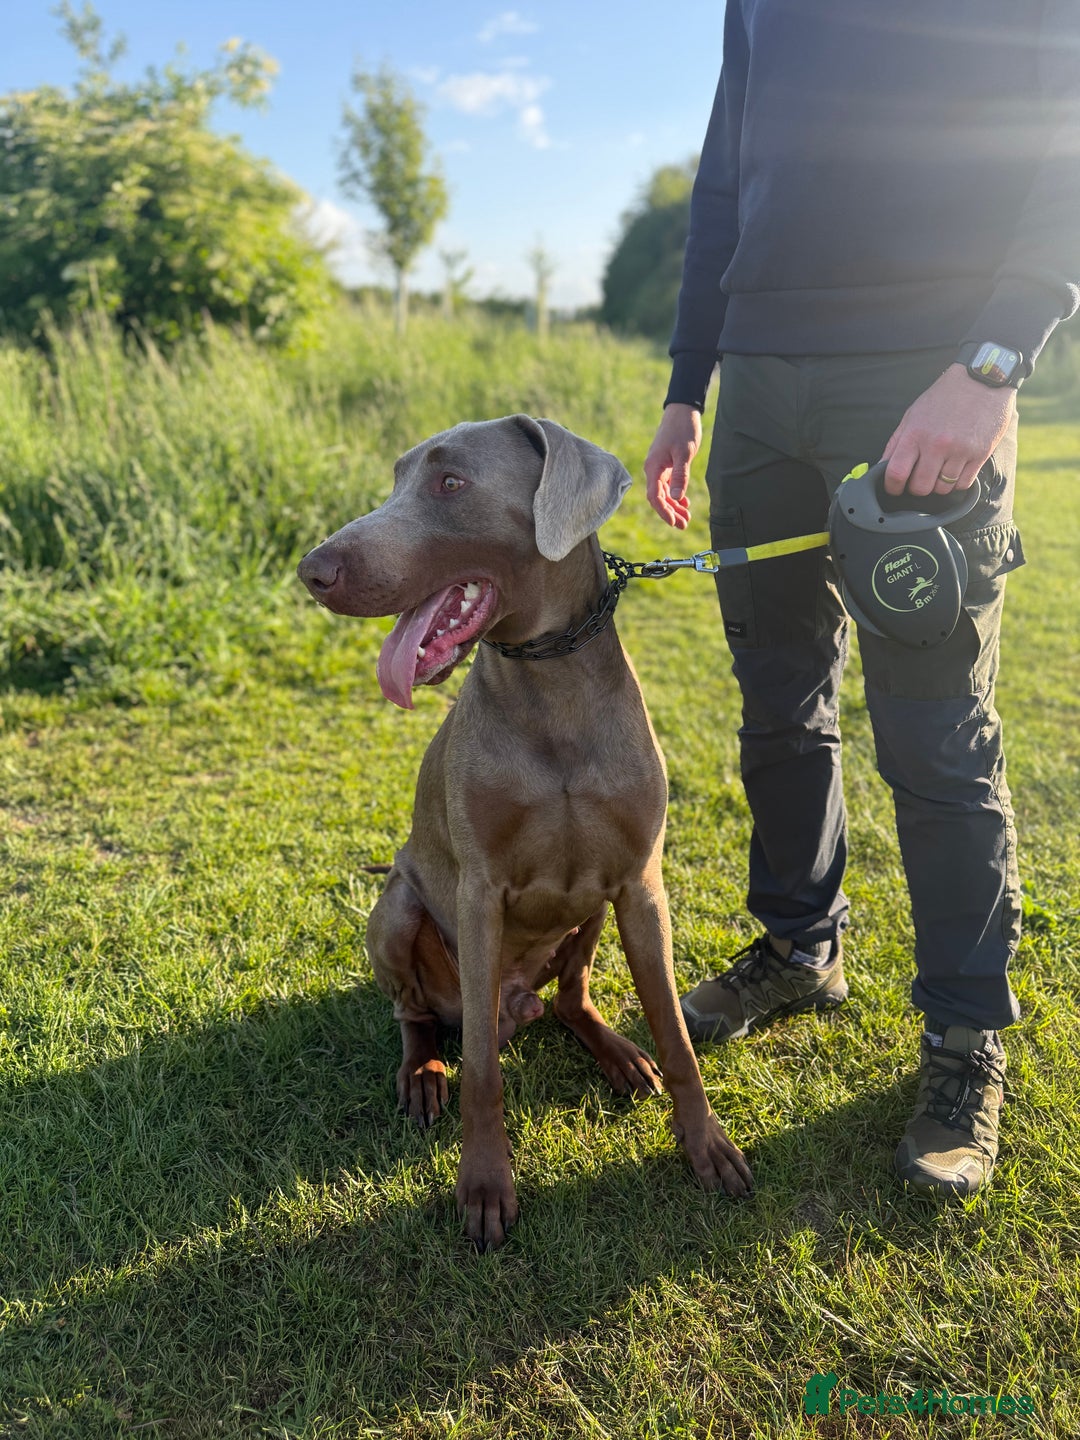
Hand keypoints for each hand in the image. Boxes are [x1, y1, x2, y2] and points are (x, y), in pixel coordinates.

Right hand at [644, 403, 701, 527]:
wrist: (682, 411)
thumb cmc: (682, 429)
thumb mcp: (684, 453)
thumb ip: (680, 475)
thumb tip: (676, 498)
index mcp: (653, 467)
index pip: (655, 496)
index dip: (663, 511)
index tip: (674, 522)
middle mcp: (653, 470)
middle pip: (659, 498)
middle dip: (670, 513)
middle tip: (684, 525)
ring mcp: (659, 468)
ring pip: (664, 493)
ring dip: (674, 506)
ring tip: (686, 518)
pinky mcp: (666, 465)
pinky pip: (668, 485)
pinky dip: (676, 495)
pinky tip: (684, 503)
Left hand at [881, 364, 1015, 498]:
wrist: (981, 380)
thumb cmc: (944, 397)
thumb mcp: (913, 414)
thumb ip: (896, 443)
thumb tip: (882, 467)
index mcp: (916, 434)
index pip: (896, 473)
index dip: (892, 487)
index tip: (894, 488)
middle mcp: (937, 444)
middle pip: (920, 487)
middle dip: (916, 488)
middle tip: (919, 479)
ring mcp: (960, 450)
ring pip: (942, 489)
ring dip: (938, 485)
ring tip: (939, 470)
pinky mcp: (980, 454)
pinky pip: (963, 484)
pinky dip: (957, 482)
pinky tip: (955, 469)